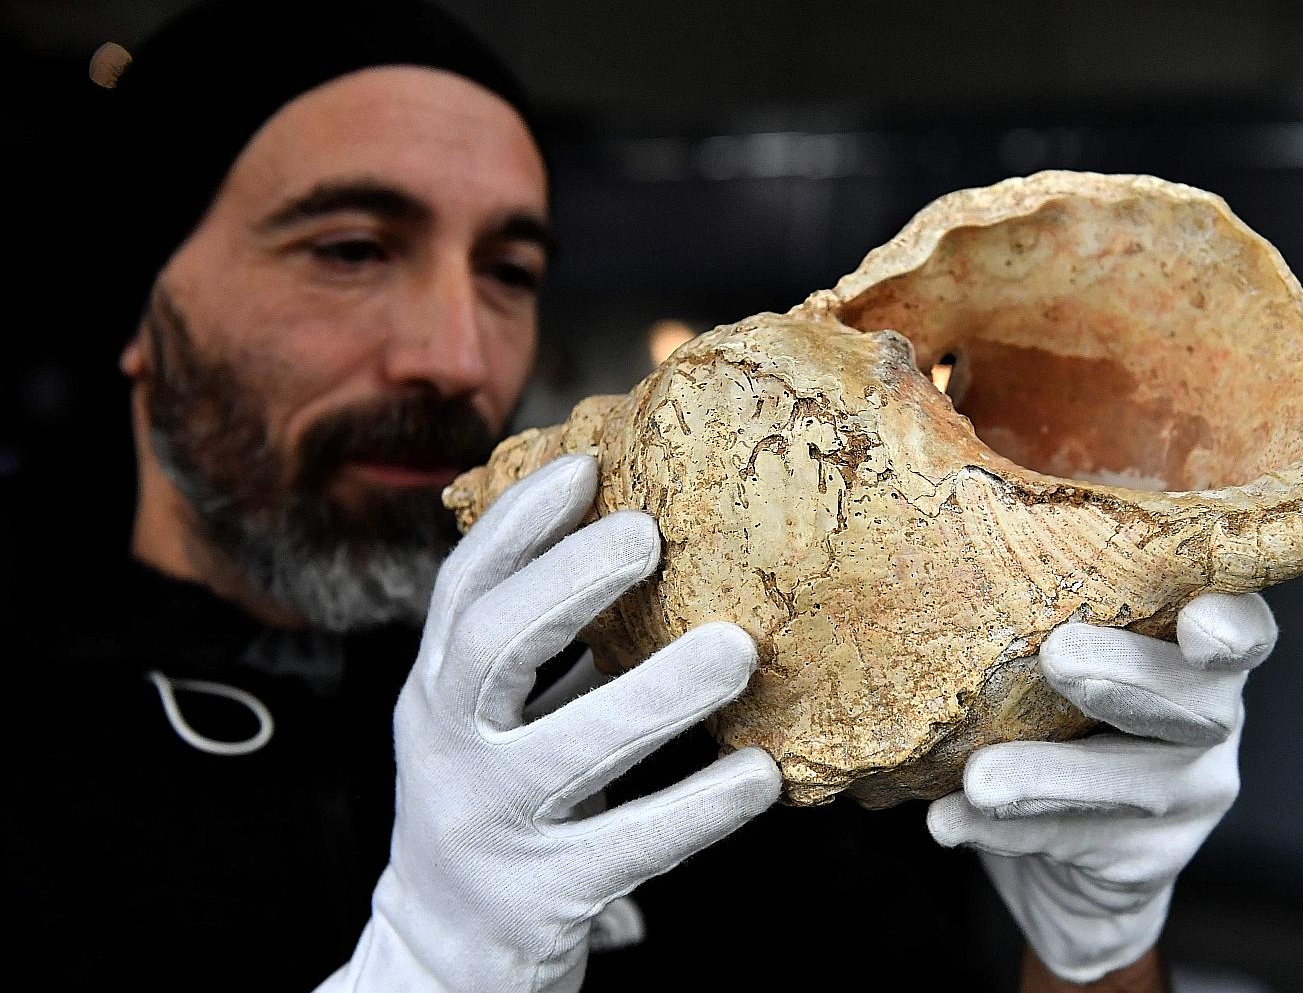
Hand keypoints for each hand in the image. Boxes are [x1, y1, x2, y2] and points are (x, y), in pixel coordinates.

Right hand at [320, 454, 780, 992]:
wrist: (444, 959)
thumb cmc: (497, 810)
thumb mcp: (495, 724)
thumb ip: (546, 653)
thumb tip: (642, 550)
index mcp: (437, 694)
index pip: (462, 592)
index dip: (518, 525)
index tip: (585, 466)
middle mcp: (445, 752)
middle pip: (488, 647)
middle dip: (567, 581)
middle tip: (651, 534)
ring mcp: (486, 829)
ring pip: (564, 751)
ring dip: (654, 694)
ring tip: (736, 651)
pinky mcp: (538, 900)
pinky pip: (628, 846)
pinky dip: (696, 807)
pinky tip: (759, 776)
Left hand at [927, 594, 1276, 983]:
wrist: (1065, 863)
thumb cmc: (1054, 723)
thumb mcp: (1056, 668)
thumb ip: (1043, 627)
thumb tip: (955, 592)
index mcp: (1194, 655)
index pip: (1245, 629)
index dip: (1233, 624)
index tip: (1198, 622)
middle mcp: (1213, 721)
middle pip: (1199, 700)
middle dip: (1126, 674)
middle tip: (1058, 657)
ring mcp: (1189, 795)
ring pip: (1137, 782)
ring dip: (1051, 774)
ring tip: (979, 778)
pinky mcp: (1148, 858)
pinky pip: (1076, 839)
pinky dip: (1007, 830)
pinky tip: (951, 820)